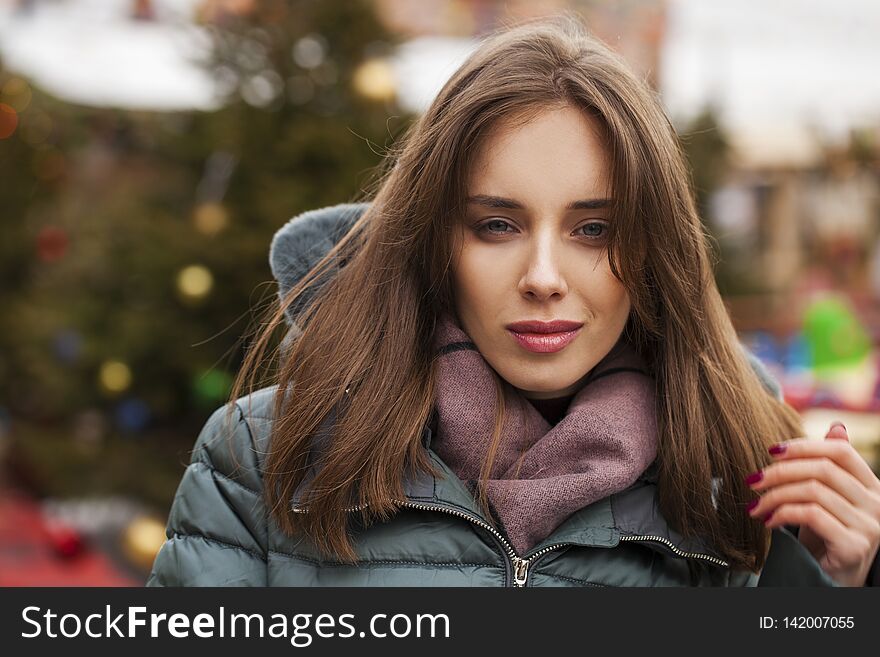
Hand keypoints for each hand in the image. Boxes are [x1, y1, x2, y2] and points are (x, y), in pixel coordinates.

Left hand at [745, 421, 879, 585]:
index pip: (841, 451)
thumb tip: (836, 426)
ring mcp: (870, 526)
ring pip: (813, 491)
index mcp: (872, 485)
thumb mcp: (827, 497)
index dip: (804, 445)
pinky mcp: (854, 546)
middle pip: (822, 470)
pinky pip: (812, 515)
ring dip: (774, 495)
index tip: (770, 450)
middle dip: (779, 471)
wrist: (831, 579)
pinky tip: (768, 520)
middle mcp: (877, 503)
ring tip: (755, 505)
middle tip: (752, 480)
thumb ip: (831, 465)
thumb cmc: (825, 534)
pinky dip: (783, 513)